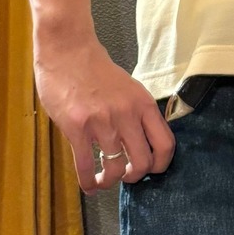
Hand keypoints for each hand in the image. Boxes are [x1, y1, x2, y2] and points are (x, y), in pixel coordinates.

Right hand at [33, 29, 175, 192]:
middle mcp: (127, 114)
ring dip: (109, 180)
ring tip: (103, 179)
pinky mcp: (77, 128)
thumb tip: (142, 142)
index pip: (165, 144)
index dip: (161, 165)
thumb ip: (136, 112)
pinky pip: (85, 167)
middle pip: (142, 163)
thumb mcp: (128, 88)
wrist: (68, 49)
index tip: (151, 171)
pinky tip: (88, 185)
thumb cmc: (96, 69)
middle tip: (126, 176)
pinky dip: (88, 183)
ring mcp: (102, 122)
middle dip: (134, 177)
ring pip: (115, 169)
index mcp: (143, 103)